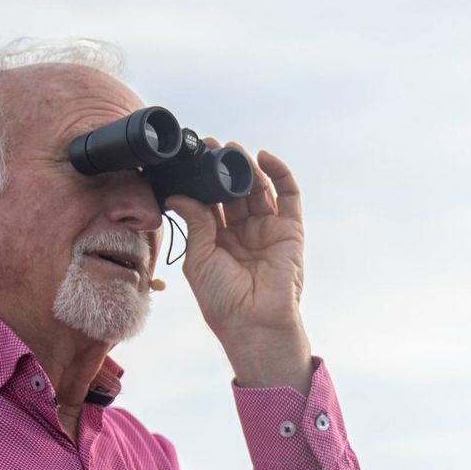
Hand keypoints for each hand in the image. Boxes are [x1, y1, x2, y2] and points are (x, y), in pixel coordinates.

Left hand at [165, 144, 312, 393]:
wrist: (254, 323)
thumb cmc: (223, 300)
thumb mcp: (199, 258)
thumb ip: (196, 222)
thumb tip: (179, 194)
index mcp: (219, 240)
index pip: (211, 202)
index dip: (202, 181)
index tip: (191, 159)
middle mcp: (244, 232)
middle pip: (235, 191)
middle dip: (224, 168)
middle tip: (210, 147)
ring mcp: (268, 229)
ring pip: (259, 189)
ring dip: (247, 167)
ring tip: (232, 150)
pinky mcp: (291, 229)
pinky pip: (289, 196)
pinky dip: (279, 173)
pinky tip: (264, 157)